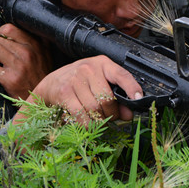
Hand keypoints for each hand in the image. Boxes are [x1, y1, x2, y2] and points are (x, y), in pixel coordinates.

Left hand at [0, 23, 53, 100]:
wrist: (43, 100)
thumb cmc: (41, 76)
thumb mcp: (44, 53)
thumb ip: (33, 39)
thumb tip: (10, 29)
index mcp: (36, 43)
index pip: (8, 28)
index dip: (0, 35)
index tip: (2, 43)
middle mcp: (28, 52)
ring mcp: (19, 66)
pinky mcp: (11, 80)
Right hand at [15, 55, 142, 125]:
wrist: (51, 83)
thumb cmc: (79, 83)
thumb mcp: (99, 84)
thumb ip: (116, 97)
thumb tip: (128, 115)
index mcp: (102, 64)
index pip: (121, 74)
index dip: (131, 87)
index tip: (138, 98)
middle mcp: (88, 68)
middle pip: (108, 98)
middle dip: (111, 113)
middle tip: (109, 117)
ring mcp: (75, 79)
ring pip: (94, 108)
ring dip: (98, 120)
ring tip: (98, 120)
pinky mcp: (64, 92)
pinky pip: (80, 114)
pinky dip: (86, 123)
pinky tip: (87, 123)